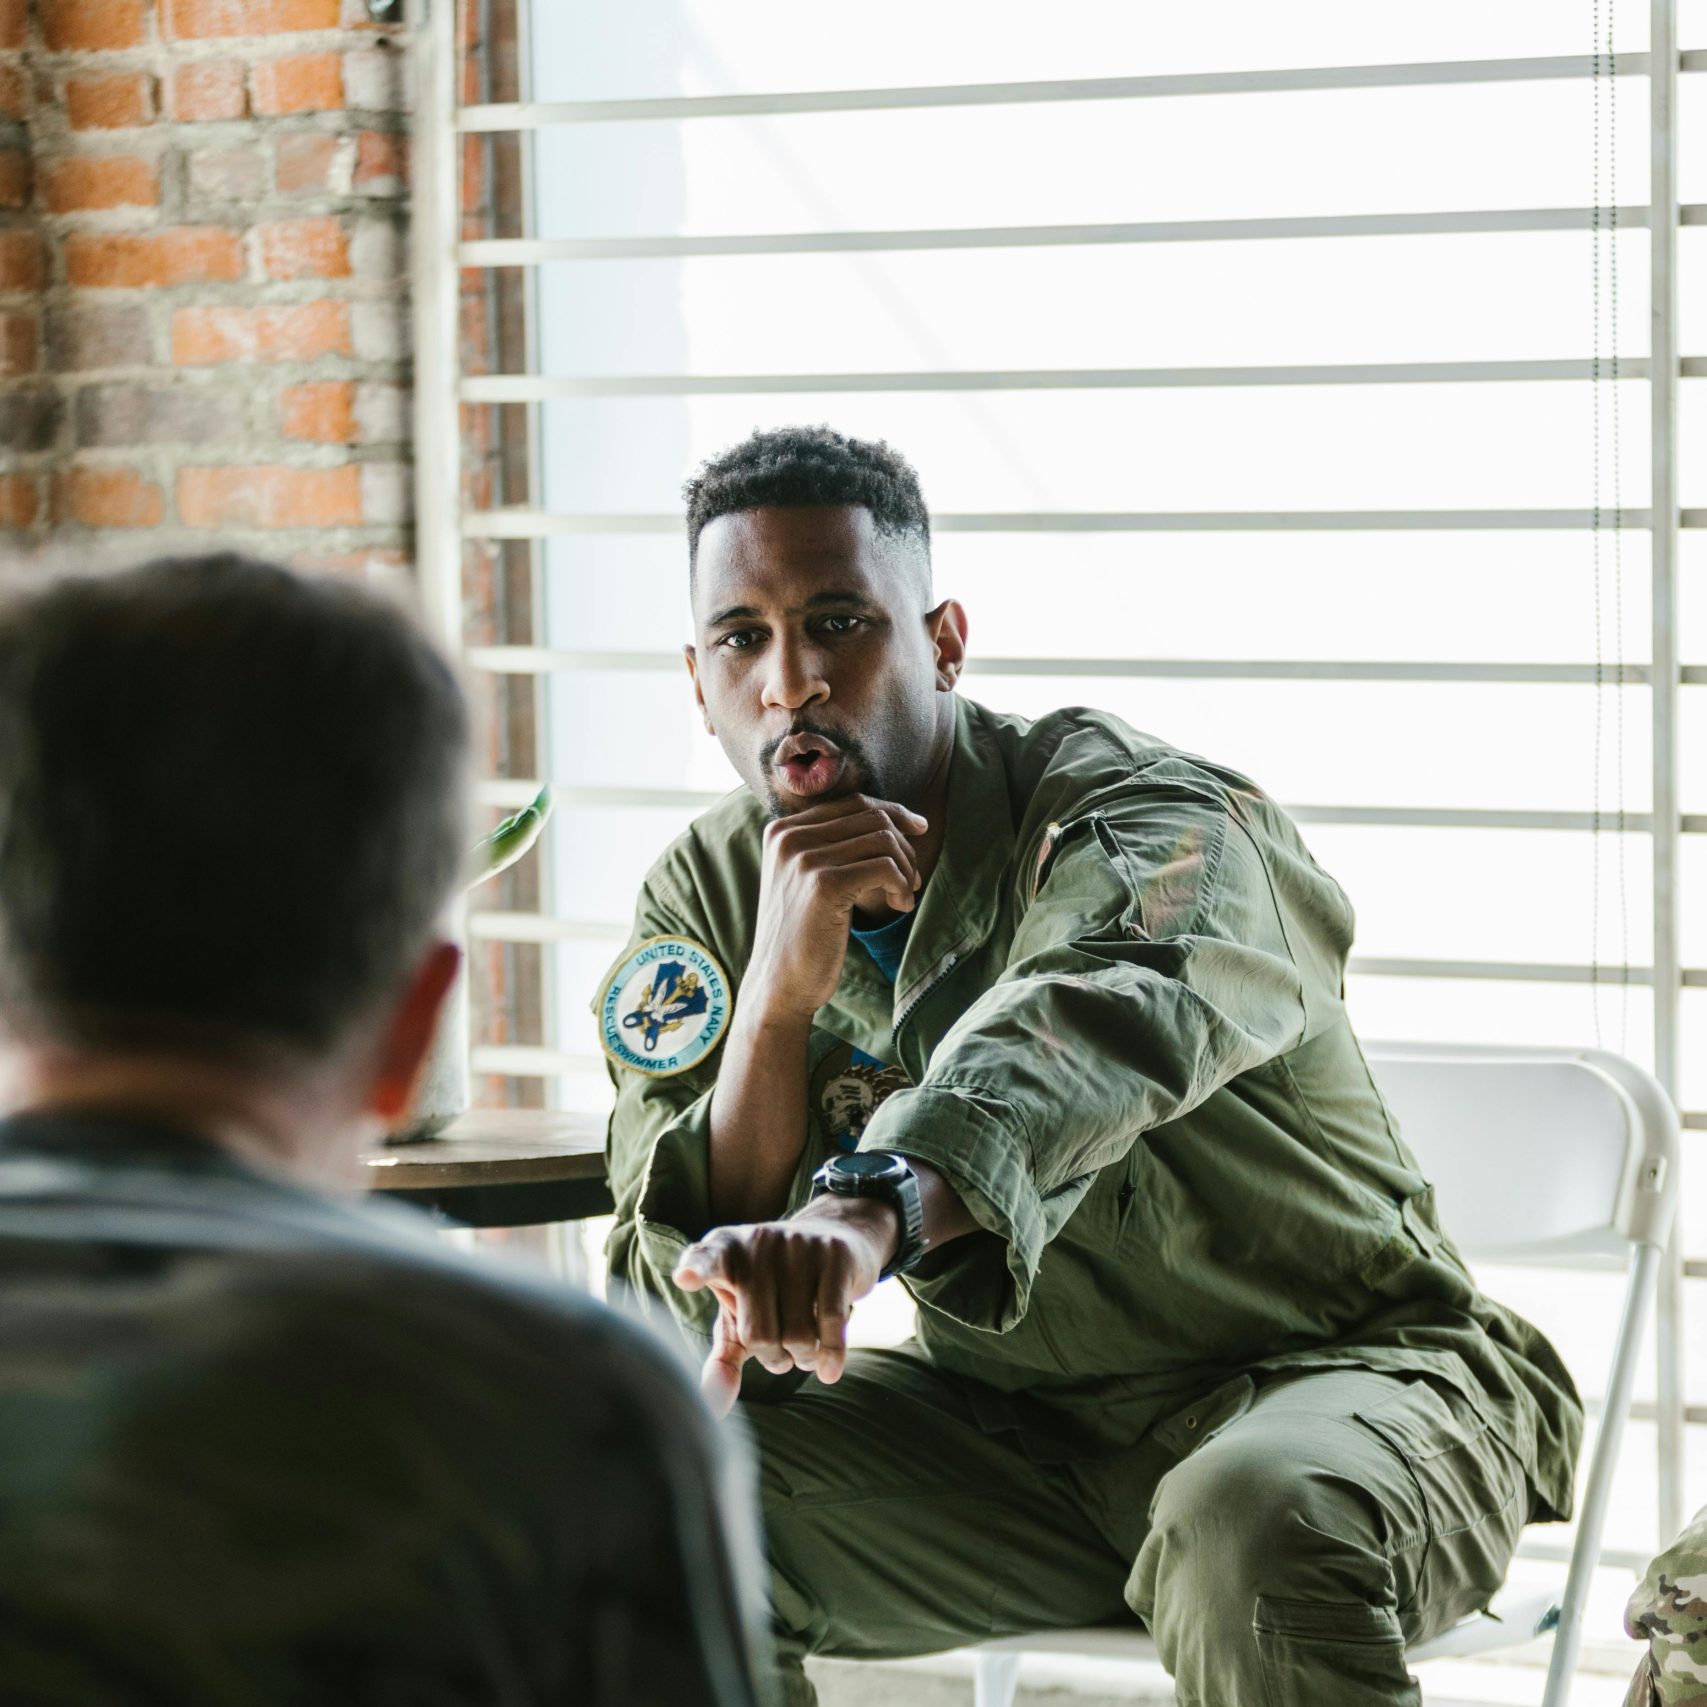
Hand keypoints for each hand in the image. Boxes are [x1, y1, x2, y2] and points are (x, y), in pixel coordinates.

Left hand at [673, 1198, 897, 1417]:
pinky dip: (830, 1355)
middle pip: (758, 1334)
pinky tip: (829, 1372)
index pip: (706, 1260)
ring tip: (803, 1349)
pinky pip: (831, 1320)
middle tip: (779, 1354)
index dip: (695, 1269)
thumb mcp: (741, 1315)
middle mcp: (758, 1242)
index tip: (684, 1278)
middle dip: (773, 1359)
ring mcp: (798, 1244)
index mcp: (724, 1250)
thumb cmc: (772, 1288)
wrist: (834, 1234)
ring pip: (797, 1335)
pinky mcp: (835, 1254)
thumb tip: (712, 1406)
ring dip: (802, 1358)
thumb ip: (723, 1356)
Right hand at [744, 796, 927, 1021]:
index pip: (852, 803)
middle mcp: (789, 837)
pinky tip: (900, 906)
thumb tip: (892, 817)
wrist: (778, 985)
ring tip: (905, 896)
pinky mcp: (824, 885)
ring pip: (883, 839)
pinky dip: (902, 886)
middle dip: (904, 845)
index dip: (893, 813)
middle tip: (913, 878)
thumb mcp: (805, 879)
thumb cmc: (801, 935)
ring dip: (906, 868)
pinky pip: (885, 867)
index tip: (919, 830)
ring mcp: (804, 859)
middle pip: (871, 817)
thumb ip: (831, 845)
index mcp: (782, 830)